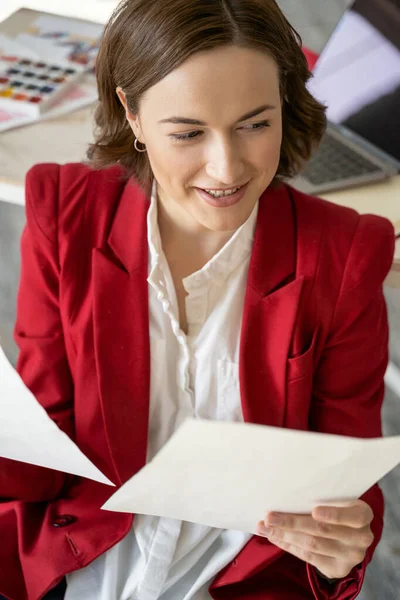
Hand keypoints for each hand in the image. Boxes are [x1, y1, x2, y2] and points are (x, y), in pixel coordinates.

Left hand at [257, 499, 373, 579]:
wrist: (351, 536)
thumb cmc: (338, 508)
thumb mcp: (338, 499)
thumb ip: (323, 497)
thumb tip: (287, 492)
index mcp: (363, 515)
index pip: (353, 517)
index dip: (334, 514)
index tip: (315, 510)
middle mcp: (361, 538)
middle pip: (323, 531)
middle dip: (292, 523)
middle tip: (270, 516)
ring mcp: (350, 557)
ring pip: (312, 545)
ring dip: (285, 535)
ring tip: (265, 527)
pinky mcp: (338, 569)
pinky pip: (309, 558)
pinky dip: (289, 546)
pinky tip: (275, 537)